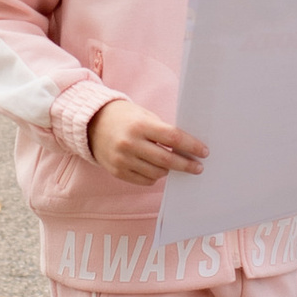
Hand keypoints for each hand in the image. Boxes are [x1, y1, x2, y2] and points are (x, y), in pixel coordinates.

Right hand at [89, 96, 206, 183]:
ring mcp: (122, 159)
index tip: (203, 152)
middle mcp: (130, 143)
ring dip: (169, 170)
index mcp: (140, 125)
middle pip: (167, 160)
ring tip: (173, 164)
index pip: (173, 138)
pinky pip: (144, 180)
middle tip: (198, 167)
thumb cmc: (125, 117)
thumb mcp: (144, 116)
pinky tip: (156, 169)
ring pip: (156, 173)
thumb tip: (187, 149)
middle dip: (186, 165)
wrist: (92, 124)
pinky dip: (154, 176)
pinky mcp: (117, 171)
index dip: (191, 146)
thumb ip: (163, 131)